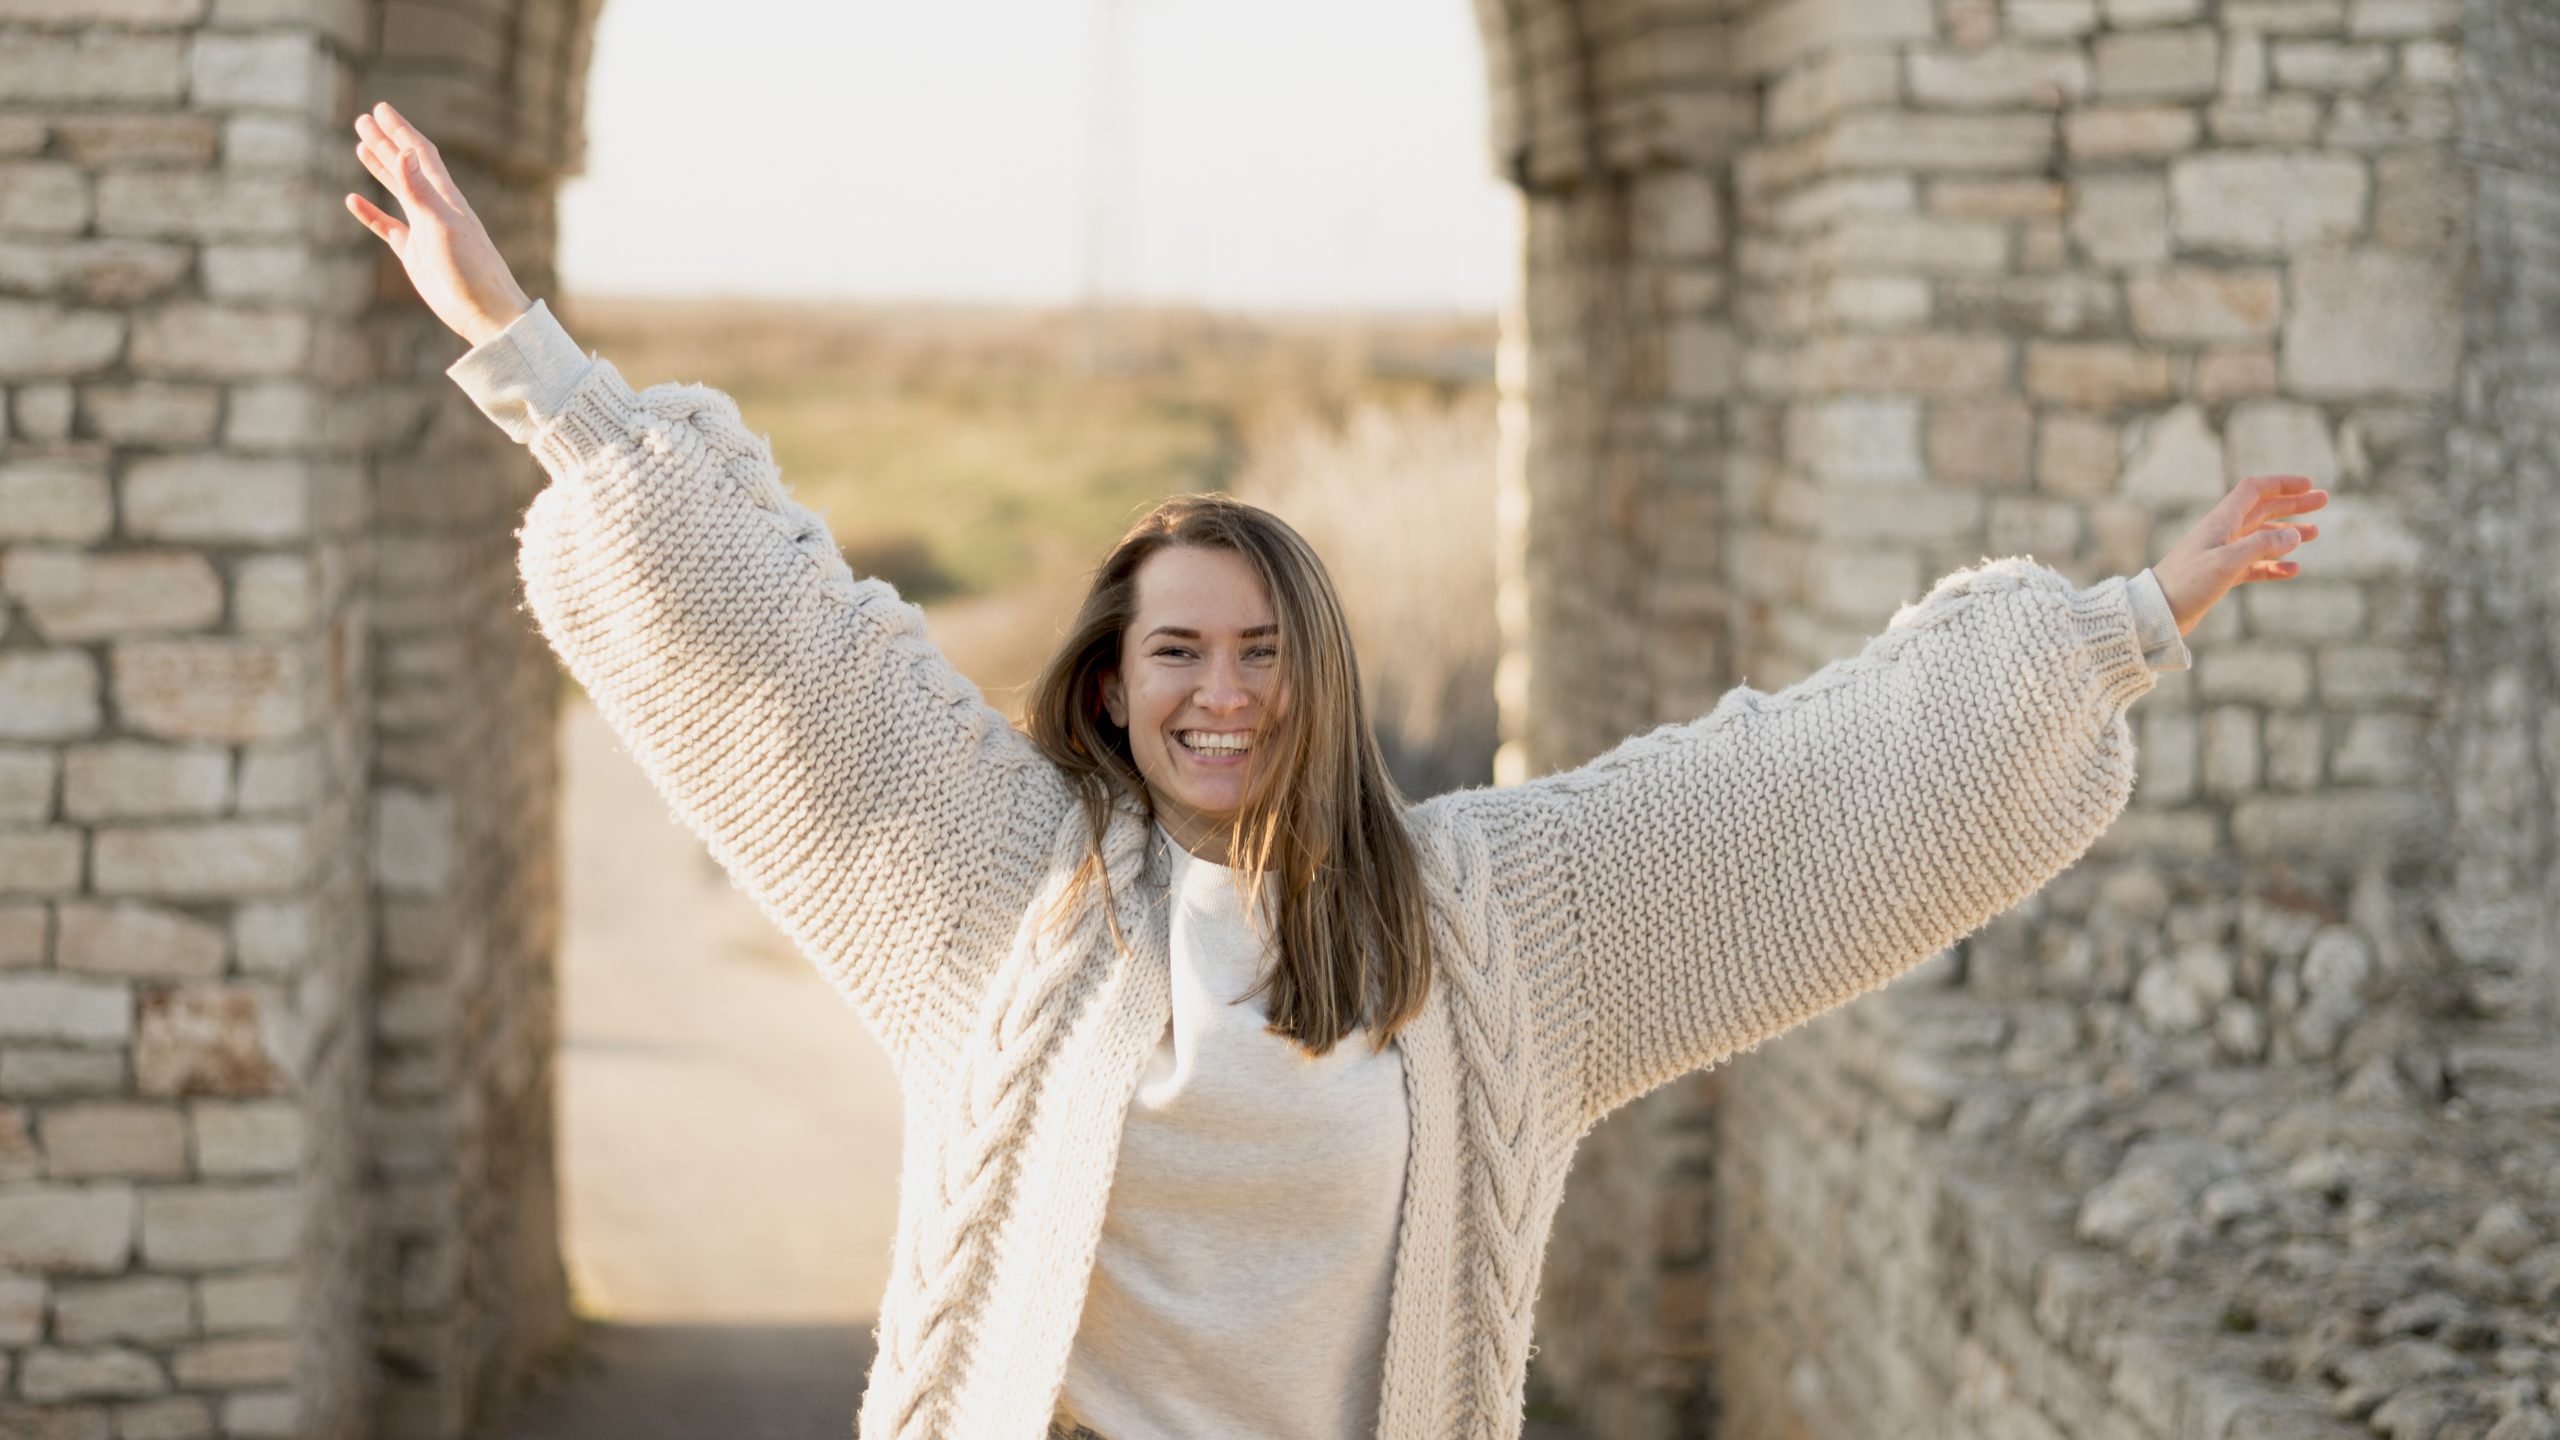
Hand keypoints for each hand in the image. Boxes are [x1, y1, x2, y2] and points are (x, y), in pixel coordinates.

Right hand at [343, 101, 533, 347]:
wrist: (485, 312)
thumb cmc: (471, 270)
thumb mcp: (443, 227)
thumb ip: (420, 191)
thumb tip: (403, 152)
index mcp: (446, 197)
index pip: (420, 154)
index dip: (400, 130)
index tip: (379, 108)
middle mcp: (435, 209)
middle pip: (406, 166)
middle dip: (385, 141)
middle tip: (362, 119)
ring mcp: (424, 230)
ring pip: (397, 191)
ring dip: (380, 168)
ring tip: (360, 146)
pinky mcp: (416, 254)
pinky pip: (388, 226)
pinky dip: (370, 213)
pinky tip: (353, 200)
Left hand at [2150, 474, 2327, 636]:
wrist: (2156, 614)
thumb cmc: (2186, 584)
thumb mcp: (2227, 562)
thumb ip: (2261, 546)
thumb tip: (2294, 535)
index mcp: (2220, 522)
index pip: (2253, 490)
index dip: (2281, 483)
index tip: (2309, 485)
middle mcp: (2221, 534)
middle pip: (2262, 510)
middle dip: (2293, 504)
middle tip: (2324, 501)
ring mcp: (2221, 555)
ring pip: (2261, 538)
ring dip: (2287, 533)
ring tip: (2316, 533)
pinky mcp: (2220, 577)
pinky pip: (2253, 566)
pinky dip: (2274, 565)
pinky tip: (2293, 570)